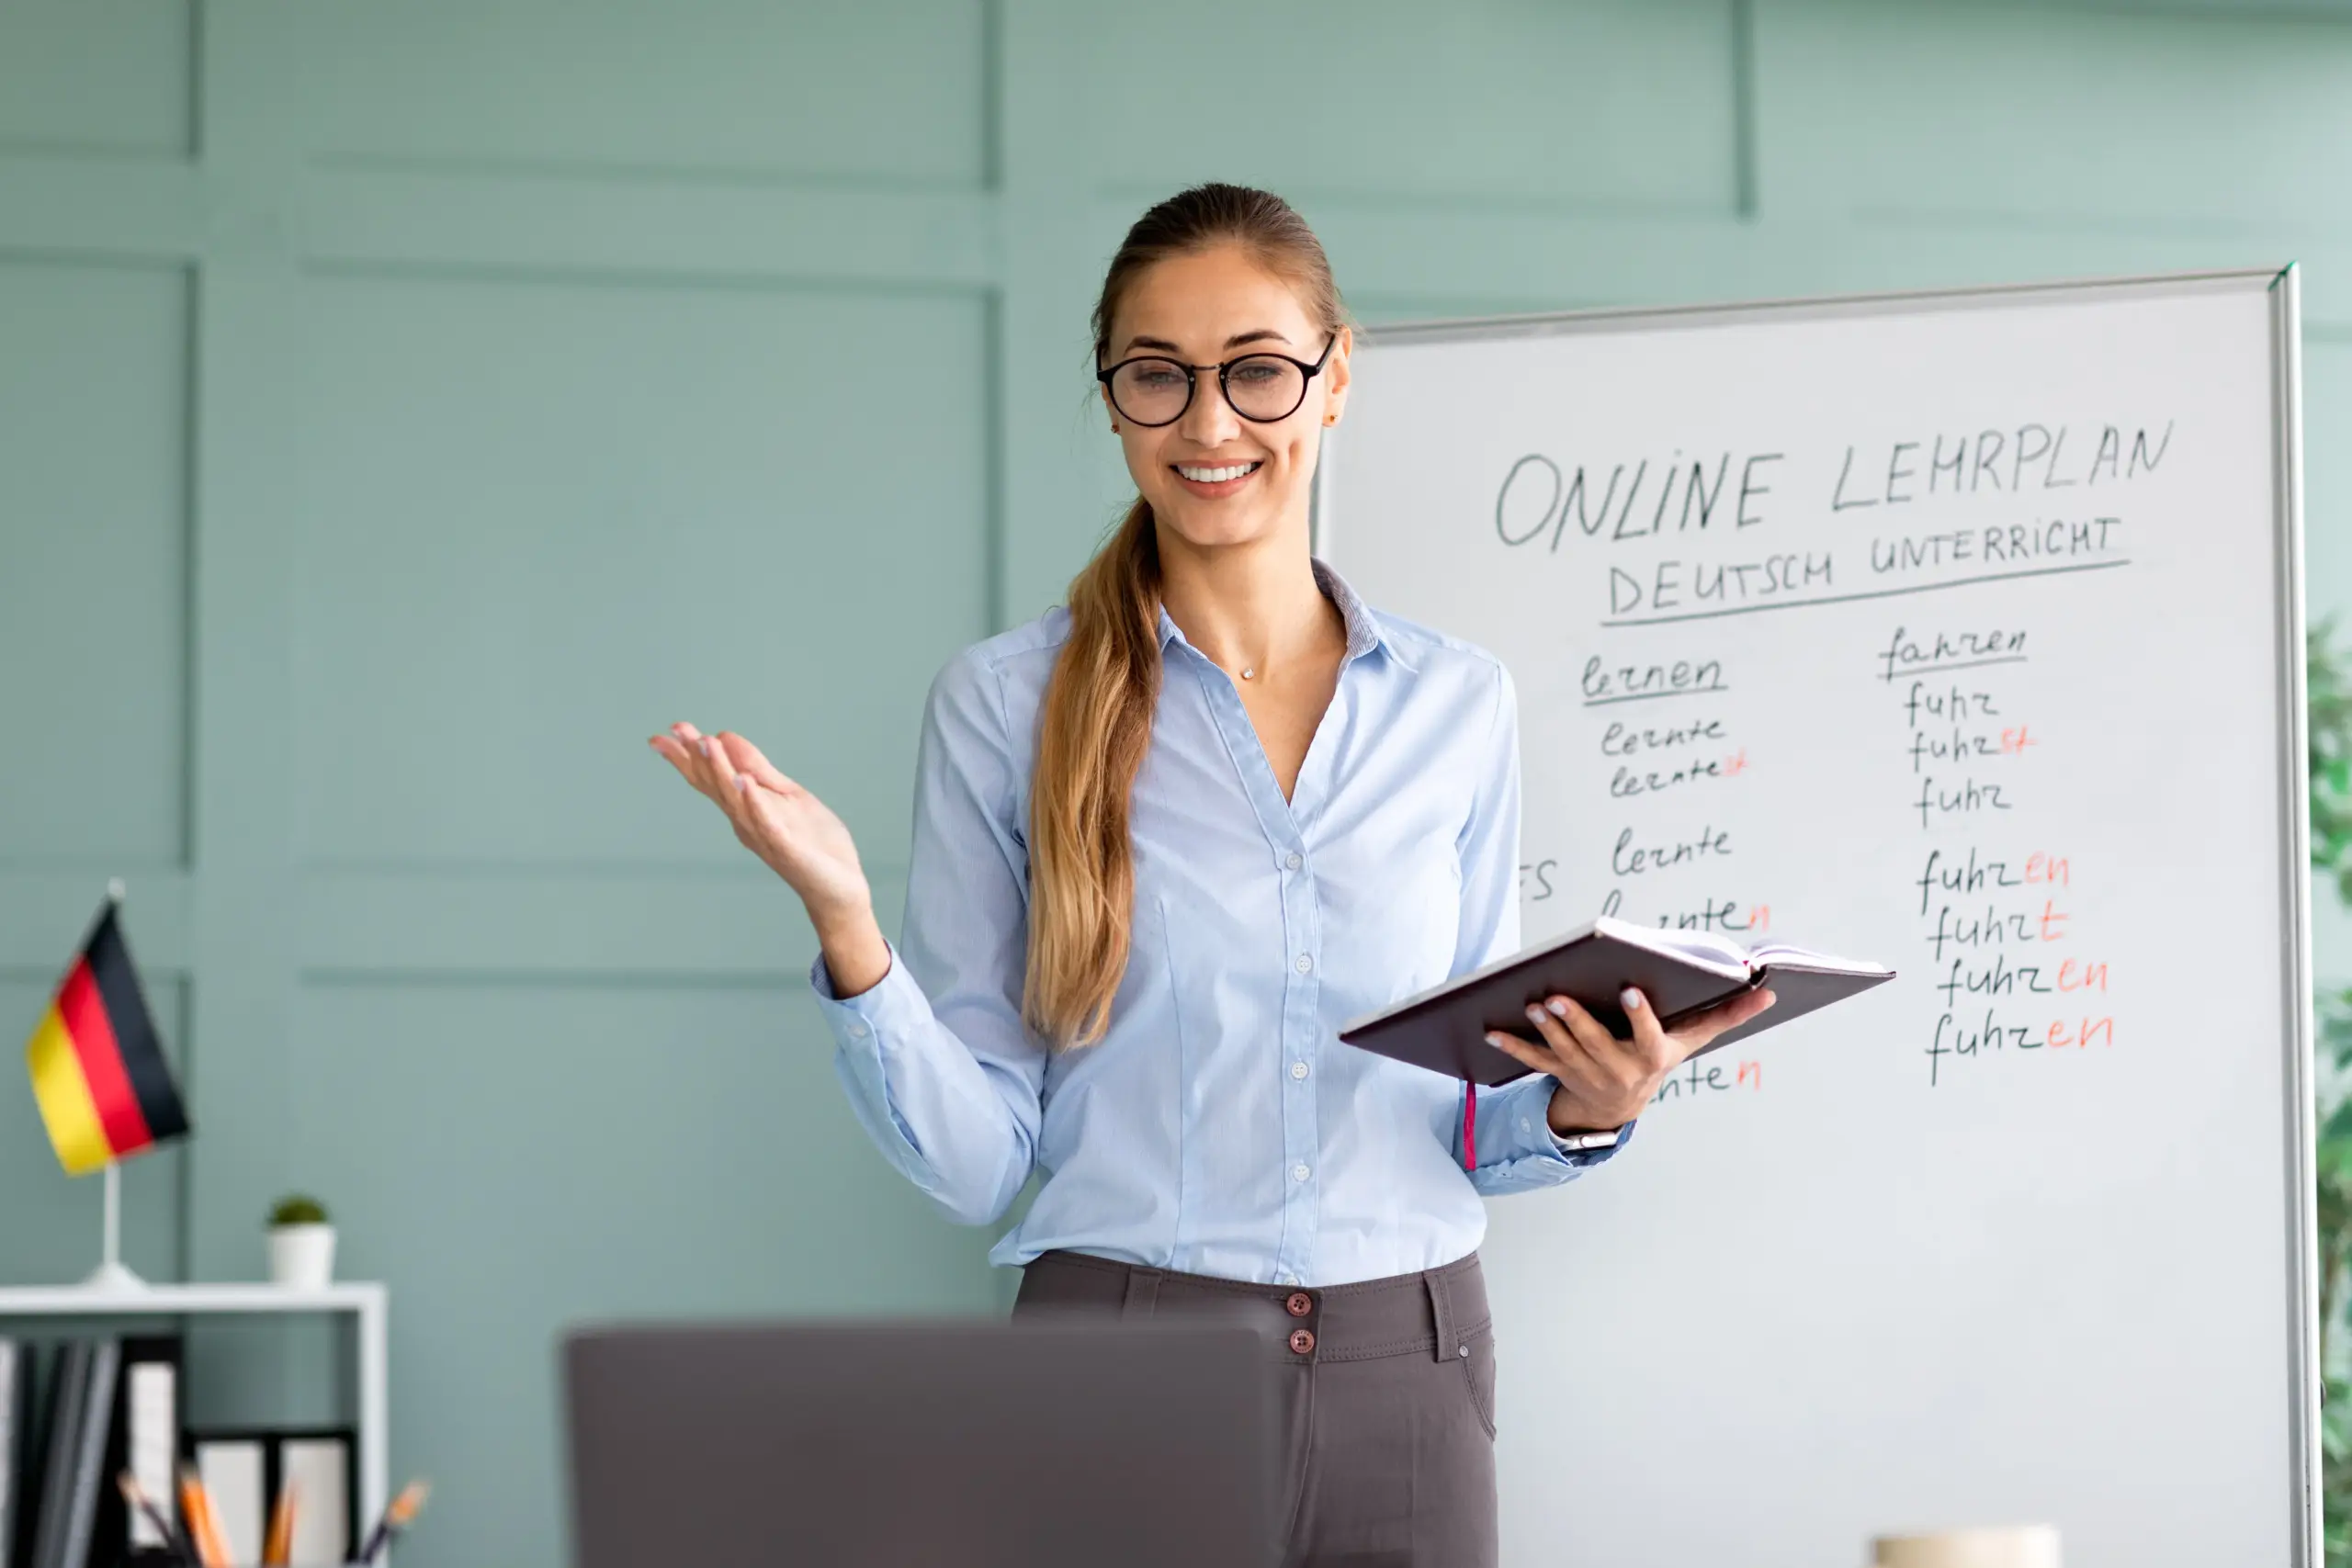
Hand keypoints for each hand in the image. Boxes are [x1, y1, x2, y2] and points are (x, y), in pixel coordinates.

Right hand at [648, 722, 886, 989]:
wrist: (839, 887)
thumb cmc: (812, 841)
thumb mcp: (786, 793)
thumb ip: (757, 767)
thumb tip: (724, 736)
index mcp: (744, 809)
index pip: (711, 779)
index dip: (689, 756)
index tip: (666, 732)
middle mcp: (746, 823)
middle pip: (715, 787)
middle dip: (695, 758)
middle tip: (674, 731)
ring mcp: (765, 836)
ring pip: (737, 801)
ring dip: (721, 771)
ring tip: (707, 743)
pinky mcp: (788, 849)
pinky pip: (769, 824)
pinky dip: (756, 803)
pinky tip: (745, 782)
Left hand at [1485, 985, 1776, 1134]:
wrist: (1619, 1105)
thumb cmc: (1657, 1058)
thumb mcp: (1691, 1040)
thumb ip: (1726, 1014)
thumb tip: (1768, 990)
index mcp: (1650, 1056)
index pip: (1647, 1034)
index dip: (1639, 1015)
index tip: (1631, 990)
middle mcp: (1618, 1068)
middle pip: (1596, 1042)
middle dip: (1577, 1021)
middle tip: (1558, 996)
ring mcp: (1585, 1072)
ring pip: (1563, 1050)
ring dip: (1546, 1029)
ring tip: (1534, 1003)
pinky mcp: (1557, 1071)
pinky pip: (1532, 1060)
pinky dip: (1511, 1046)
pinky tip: (1490, 1030)